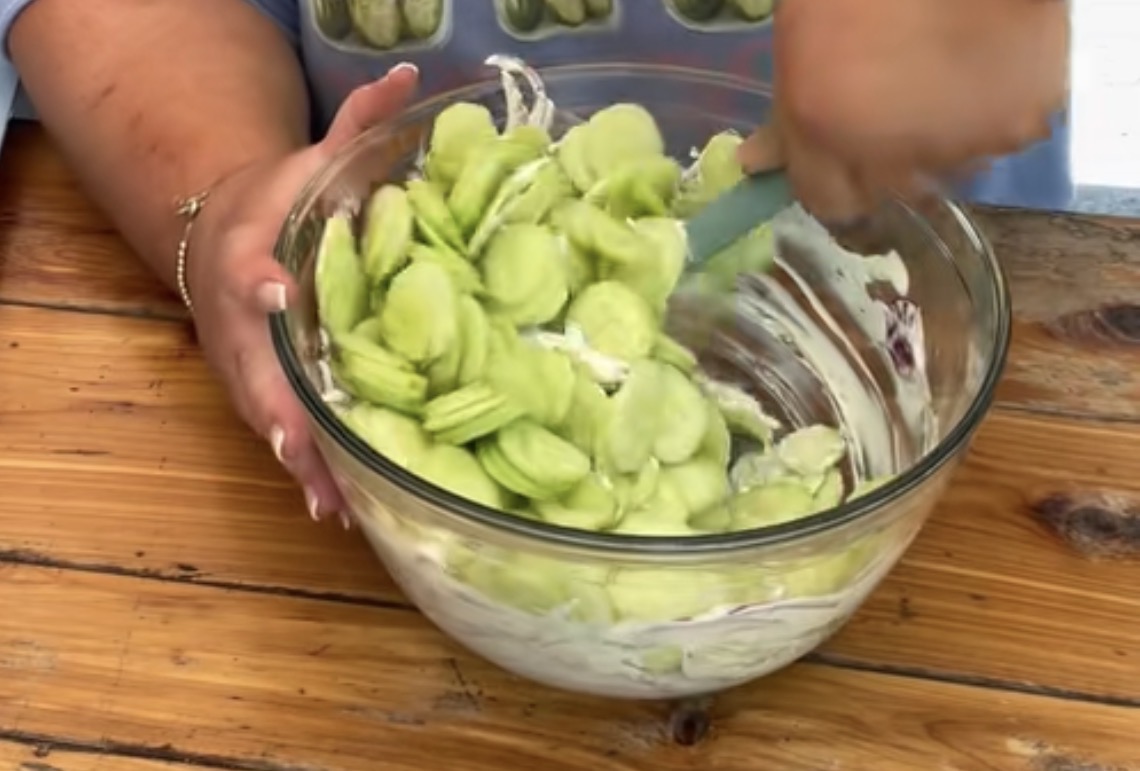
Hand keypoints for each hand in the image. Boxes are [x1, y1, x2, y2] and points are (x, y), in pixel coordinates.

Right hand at [186, 63, 418, 523]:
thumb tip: (407, 78)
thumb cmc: (276, 203)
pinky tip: (339, 512)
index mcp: (250, 256)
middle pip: (254, 369)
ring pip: (270, 421)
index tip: (278, 295)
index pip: (248, 268)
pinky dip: (309, 474)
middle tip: (304, 446)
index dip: (262, 283)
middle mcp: (240, 324)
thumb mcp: (310, 162)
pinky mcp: (264, 396)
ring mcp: (248, 368)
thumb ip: (358, 127)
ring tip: (333, 506)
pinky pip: (286, 439)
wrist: (225, 239)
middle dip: (280, 409)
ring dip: (301, 464)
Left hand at [739, 0, 1069, 221]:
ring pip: (945, 170)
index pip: (825, 202)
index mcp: (822, 123)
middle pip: (886, 194)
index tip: (838, 157)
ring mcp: (957, 146)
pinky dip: (991, 116)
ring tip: (943, 81)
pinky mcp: (1019, 126)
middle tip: (895, 109)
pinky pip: (998, 139)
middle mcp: (887, 153)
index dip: (830, 181)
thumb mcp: (804, 27)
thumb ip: (784, 110)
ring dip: (940, 143)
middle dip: (884, 166)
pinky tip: (984, 67)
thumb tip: (757, 162)